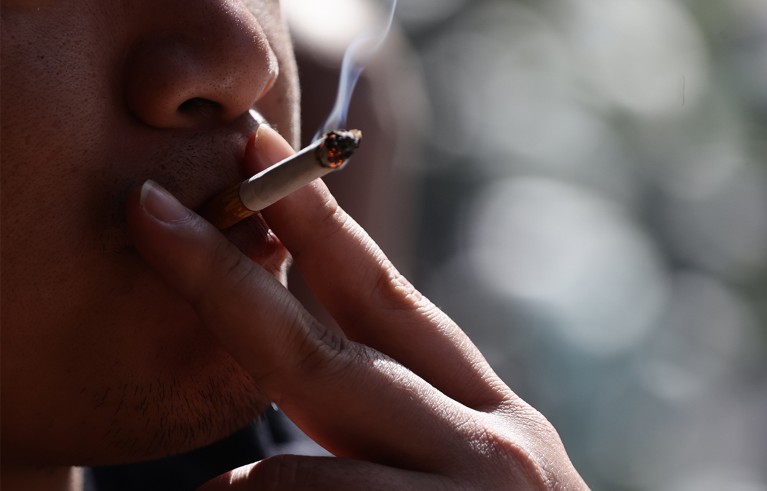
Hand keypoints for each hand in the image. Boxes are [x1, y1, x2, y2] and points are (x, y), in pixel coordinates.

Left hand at [127, 125, 588, 489]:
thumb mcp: (467, 469)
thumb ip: (400, 410)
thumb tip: (295, 357)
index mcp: (488, 413)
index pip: (387, 300)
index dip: (317, 226)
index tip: (260, 161)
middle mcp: (493, 445)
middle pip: (326, 351)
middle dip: (227, 281)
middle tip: (150, 213)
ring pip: (301, 482)